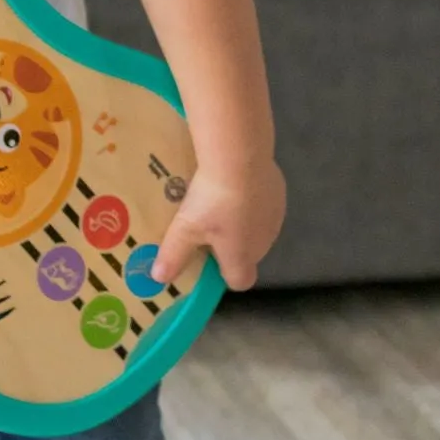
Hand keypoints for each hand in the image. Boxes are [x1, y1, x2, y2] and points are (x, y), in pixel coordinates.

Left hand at [152, 155, 285, 292]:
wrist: (240, 158)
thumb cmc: (212, 201)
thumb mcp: (184, 229)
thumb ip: (173, 255)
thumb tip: (159, 278)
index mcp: (243, 256)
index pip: (241, 281)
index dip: (224, 274)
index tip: (206, 258)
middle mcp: (264, 243)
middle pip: (247, 254)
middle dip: (229, 245)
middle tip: (204, 225)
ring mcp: (275, 218)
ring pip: (256, 228)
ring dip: (241, 222)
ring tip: (219, 200)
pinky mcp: (279, 193)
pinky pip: (263, 205)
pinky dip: (251, 200)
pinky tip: (236, 183)